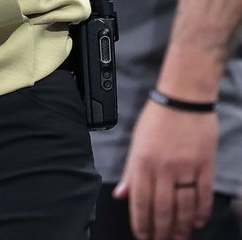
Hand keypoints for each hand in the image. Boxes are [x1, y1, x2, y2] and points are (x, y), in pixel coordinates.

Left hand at [113, 100, 216, 239]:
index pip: (140, 200)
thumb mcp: (136, 142)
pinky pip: (203, 195)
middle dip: (161, 231)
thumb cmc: (156, 118)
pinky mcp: (204, 166)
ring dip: (181, 227)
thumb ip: (130, 171)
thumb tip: (120, 195)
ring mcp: (185, 167)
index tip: (142, 236)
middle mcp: (163, 167)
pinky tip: (196, 222)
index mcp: (142, 161)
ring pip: (184, 207)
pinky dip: (200, 212)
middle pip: (163, 209)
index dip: (141, 223)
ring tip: (179, 238)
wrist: (183, 99)